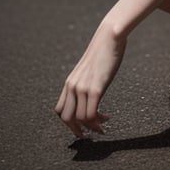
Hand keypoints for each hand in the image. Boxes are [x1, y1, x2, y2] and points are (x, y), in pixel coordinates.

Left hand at [55, 23, 126, 137]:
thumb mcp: (89, 69)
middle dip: (78, 130)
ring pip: (79, 120)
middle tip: (91, 133)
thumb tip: (91, 92)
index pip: (60, 110)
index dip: (70, 123)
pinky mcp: (95, 88)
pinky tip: (107, 118)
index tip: (82, 127)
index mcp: (70, 82)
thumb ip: (86, 81)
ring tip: (103, 126)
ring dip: (92, 127)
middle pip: (66, 118)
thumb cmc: (103, 51)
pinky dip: (98, 122)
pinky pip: (91, 114)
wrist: (109, 37)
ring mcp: (82, 88)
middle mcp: (72, 86)